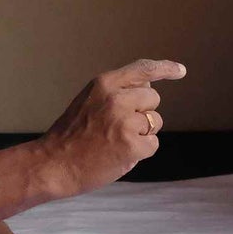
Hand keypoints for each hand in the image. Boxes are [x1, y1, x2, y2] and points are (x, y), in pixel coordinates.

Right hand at [39, 59, 185, 194]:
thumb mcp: (88, 101)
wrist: (52, 164)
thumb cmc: (70, 136)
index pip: (143, 70)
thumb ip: (116, 92)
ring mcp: (125, 122)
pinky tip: (119, 155)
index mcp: (104, 84)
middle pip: (153, 99)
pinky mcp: (132, 145)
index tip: (181, 70)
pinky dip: (140, 152)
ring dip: (142, 134)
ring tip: (115, 142)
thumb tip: (148, 88)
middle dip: (143, 113)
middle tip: (119, 127)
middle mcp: (116, 98)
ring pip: (154, 122)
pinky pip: (152, 144)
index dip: (165, 69)